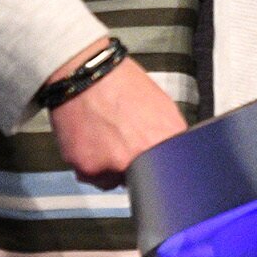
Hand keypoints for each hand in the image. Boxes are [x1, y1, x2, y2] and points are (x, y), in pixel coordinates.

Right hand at [46, 49, 187, 189]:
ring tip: (104, 139)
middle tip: (124, 145)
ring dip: (109, 168)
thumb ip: (168, 134)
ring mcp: (113, 166)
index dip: (159, 168)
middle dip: (134, 166)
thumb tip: (170, 152)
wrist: (85, 75)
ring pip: (113, 181)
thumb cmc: (122, 85)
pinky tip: (90, 140)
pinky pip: (91, 176)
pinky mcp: (87, 168)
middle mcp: (140, 158)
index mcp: (164, 141)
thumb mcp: (163, 106)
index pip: (170, 173)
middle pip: (140, 179)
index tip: (153, 163)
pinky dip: (89, 163)